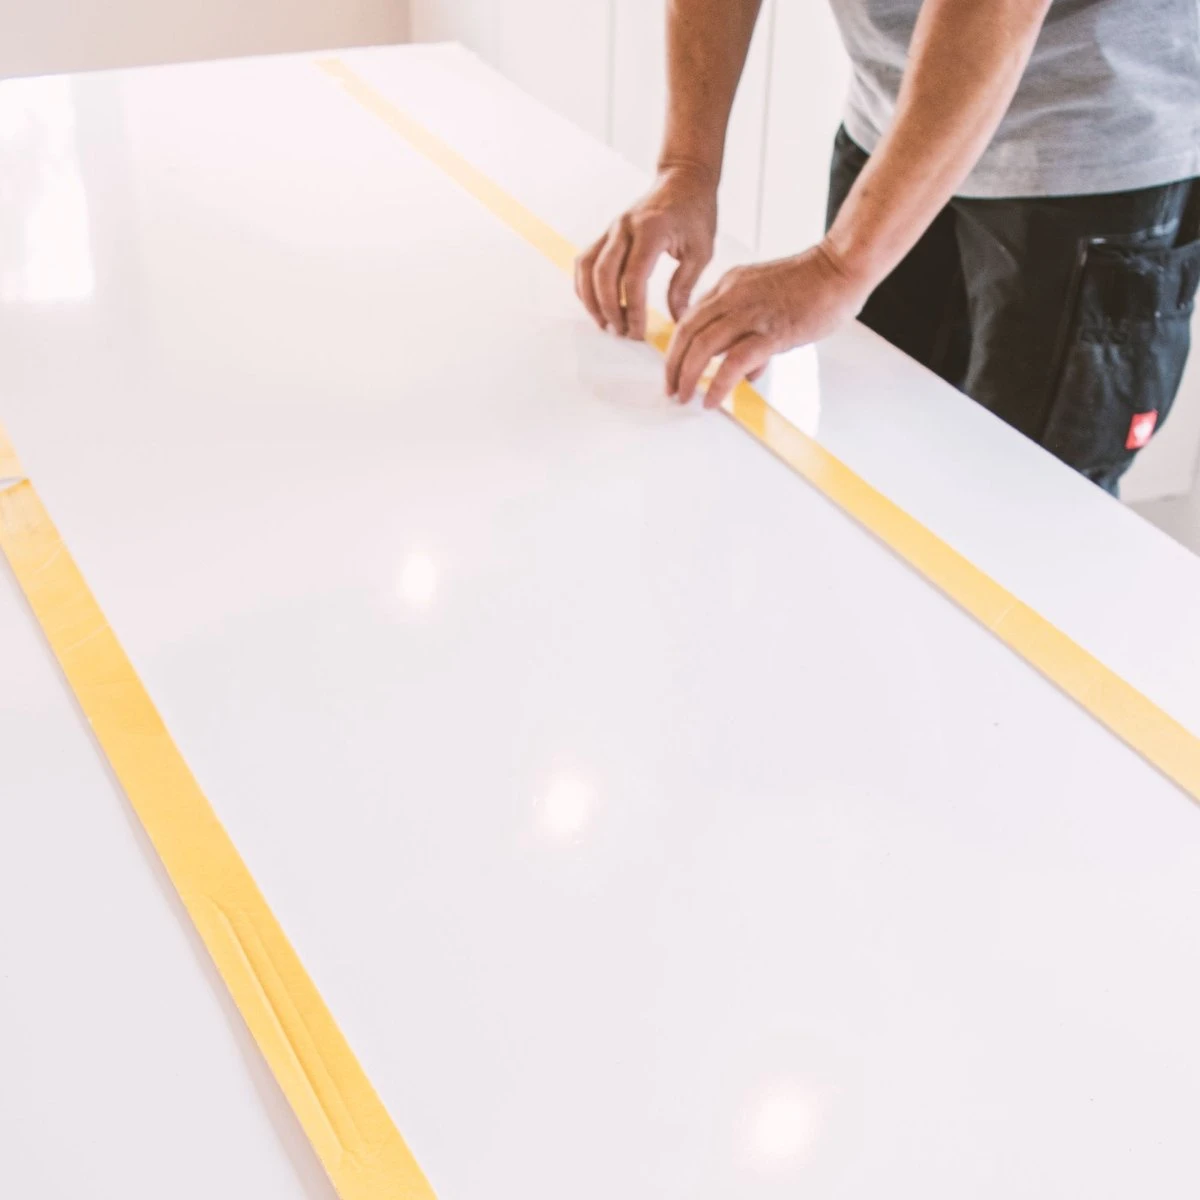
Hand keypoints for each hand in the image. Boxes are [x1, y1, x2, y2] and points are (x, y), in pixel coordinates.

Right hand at [575, 165, 717, 340]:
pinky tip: (596, 304)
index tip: (638, 332)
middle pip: (604, 274)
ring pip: (587, 267)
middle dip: (609, 309)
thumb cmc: (696, 213)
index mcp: (651, 230)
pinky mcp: (606, 233)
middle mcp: (625, 227)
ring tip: (604, 323)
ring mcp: (612, 229)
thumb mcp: (701, 251)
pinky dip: (585, 285)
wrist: (684, 179)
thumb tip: (677, 320)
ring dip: (591, 300)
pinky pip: (585, 261)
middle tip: (620, 332)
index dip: (632, 309)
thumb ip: (685, 286)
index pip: (633, 277)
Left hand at [664, 243, 870, 407]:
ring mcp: (750, 313)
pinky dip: (717, 385)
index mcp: (730, 285)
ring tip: (684, 398)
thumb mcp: (770, 303)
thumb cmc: (813, 286)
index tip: (674, 370)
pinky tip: (711, 401)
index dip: (677, 348)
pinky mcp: (770, 331)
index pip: (691, 318)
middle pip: (687, 333)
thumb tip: (746, 371)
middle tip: (671, 390)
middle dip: (673, 366)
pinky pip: (733, 362)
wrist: (841, 267)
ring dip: (687, 377)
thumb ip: (752, 333)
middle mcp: (732, 296)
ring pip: (702, 346)